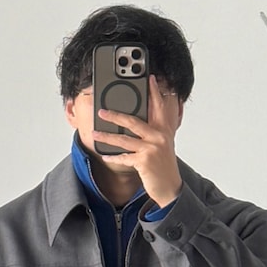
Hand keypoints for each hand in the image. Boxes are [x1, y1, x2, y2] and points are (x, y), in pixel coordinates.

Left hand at [95, 76, 183, 207]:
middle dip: (115, 116)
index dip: (154, 92)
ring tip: (95, 133)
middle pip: (133, 121)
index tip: (149, 78)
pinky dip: (113, 158)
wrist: (171, 188)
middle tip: (102, 111)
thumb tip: (138, 122)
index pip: (158, 107)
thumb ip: (155, 132)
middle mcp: (158, 137)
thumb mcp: (163, 145)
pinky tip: (105, 157)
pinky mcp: (144, 161)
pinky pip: (124, 157)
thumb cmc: (164, 167)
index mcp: (164, 130)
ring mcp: (151, 149)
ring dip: (107, 136)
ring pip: (124, 139)